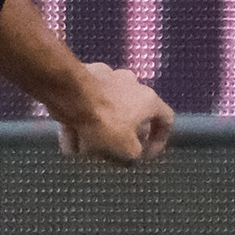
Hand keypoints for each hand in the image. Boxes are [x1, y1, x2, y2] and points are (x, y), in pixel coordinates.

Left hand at [54, 64, 172, 165]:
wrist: (69, 92)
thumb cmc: (104, 120)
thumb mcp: (125, 149)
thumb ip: (134, 154)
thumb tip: (132, 153)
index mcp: (148, 99)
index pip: (166, 120)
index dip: (159, 141)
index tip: (144, 155)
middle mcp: (131, 85)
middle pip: (130, 119)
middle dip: (118, 140)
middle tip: (107, 155)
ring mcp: (106, 79)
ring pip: (105, 114)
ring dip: (95, 135)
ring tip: (82, 152)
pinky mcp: (83, 79)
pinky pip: (85, 106)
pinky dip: (80, 123)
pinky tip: (68, 140)